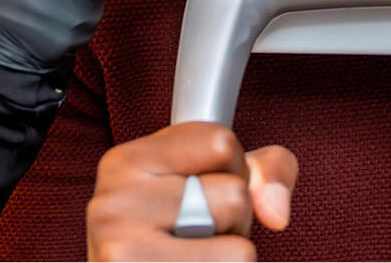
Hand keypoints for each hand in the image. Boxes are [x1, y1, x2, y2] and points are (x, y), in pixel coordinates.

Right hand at [87, 122, 297, 260]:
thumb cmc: (171, 241)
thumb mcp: (208, 185)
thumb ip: (263, 171)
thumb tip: (276, 212)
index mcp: (125, 161)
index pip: (220, 141)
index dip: (234, 169)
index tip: (208, 190)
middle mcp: (114, 202)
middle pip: (235, 195)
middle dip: (235, 220)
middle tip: (200, 235)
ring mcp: (123, 249)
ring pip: (239, 246)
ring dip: (231, 254)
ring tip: (196, 257)